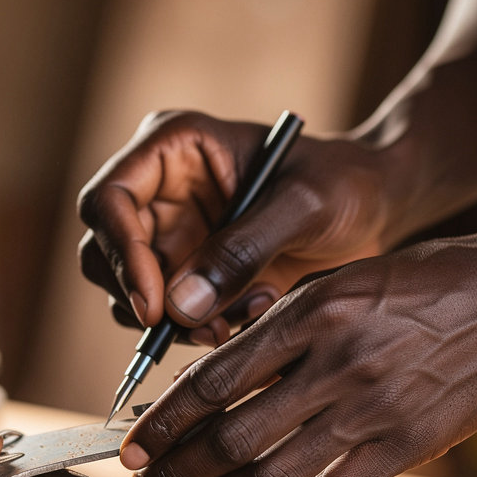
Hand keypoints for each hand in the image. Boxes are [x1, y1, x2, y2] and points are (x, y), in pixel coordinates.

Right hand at [77, 111, 388, 345]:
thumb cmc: (346, 183)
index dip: (120, 255)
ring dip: (178, 321)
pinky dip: (197, 329)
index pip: (108, 200)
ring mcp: (166, 237)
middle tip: (202, 324)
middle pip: (103, 254)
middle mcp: (157, 192)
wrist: (373, 210)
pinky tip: (249, 312)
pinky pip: (163, 318)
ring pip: (128, 295)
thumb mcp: (307, 205)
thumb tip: (177, 304)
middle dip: (145, 299)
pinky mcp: (183, 276)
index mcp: (173, 147)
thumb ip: (244, 248)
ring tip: (247, 310)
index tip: (154, 306)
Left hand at [119, 213, 476, 476]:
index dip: (163, 422)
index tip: (133, 446)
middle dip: (176, 469)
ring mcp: (374, 413)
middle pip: (232, 438)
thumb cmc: (421, 282)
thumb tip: (209, 377)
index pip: (213, 381)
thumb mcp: (339, 277)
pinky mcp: (407, 450)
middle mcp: (338, 366)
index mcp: (313, 313)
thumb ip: (275, 324)